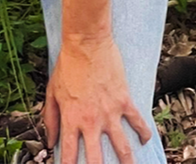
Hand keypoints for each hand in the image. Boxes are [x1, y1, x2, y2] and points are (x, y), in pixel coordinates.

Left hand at [43, 35, 150, 163]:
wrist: (86, 42)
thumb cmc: (68, 64)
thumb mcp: (52, 91)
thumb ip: (50, 118)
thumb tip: (50, 141)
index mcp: (72, 119)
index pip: (69, 154)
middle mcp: (91, 121)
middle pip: (96, 160)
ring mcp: (110, 113)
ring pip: (123, 148)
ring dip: (128, 163)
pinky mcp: (124, 101)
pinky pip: (138, 122)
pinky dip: (143, 133)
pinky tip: (145, 140)